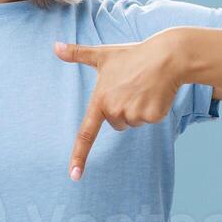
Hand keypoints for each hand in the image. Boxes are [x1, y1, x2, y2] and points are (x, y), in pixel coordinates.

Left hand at [55, 32, 187, 180]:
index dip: (79, 156)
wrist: (167, 56)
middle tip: (132, 87)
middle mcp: (115, 110)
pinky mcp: (153, 117)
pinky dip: (154, 109)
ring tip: (145, 87)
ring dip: (140, 108)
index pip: (85, 134)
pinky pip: (150, 120)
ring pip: (134, 123)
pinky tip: (156, 92)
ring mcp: (134, 114)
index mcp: (100, 100)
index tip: (74, 176)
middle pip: (117, 124)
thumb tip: (54, 46)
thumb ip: (77, 53)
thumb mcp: (104, 54)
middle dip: (124, 109)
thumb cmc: (133, 55)